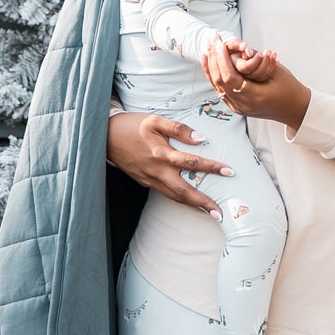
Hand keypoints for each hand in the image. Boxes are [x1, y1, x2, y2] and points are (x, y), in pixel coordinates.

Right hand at [106, 109, 230, 215]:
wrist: (105, 137)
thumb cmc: (132, 126)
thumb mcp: (154, 120)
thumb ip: (178, 128)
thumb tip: (200, 138)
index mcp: (161, 154)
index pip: (192, 163)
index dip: (212, 167)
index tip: (229, 172)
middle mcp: (156, 171)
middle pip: (183, 191)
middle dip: (203, 203)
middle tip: (219, 214)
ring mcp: (149, 179)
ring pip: (174, 196)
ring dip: (192, 205)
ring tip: (209, 212)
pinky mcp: (144, 182)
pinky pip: (165, 193)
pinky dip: (179, 199)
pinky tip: (189, 201)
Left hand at [205, 37, 309, 129]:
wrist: (294, 109)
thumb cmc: (289, 88)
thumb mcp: (275, 71)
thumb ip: (257, 63)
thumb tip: (242, 49)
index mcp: (254, 96)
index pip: (230, 77)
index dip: (222, 60)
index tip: (220, 44)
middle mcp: (243, 104)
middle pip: (220, 81)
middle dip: (214, 58)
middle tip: (211, 40)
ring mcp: (238, 107)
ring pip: (217, 86)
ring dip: (210, 66)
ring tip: (206, 48)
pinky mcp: (236, 107)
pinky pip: (220, 90)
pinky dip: (213, 75)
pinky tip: (209, 63)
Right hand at [229, 45, 277, 84]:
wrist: (234, 55)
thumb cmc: (232, 48)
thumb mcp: (231, 44)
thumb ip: (236, 44)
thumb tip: (245, 46)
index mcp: (234, 67)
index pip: (245, 68)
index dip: (255, 61)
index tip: (261, 53)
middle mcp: (241, 76)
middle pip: (255, 74)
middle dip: (265, 62)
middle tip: (269, 51)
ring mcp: (249, 79)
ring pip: (262, 77)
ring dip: (270, 64)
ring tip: (273, 53)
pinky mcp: (256, 80)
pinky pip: (266, 77)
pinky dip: (272, 68)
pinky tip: (277, 60)